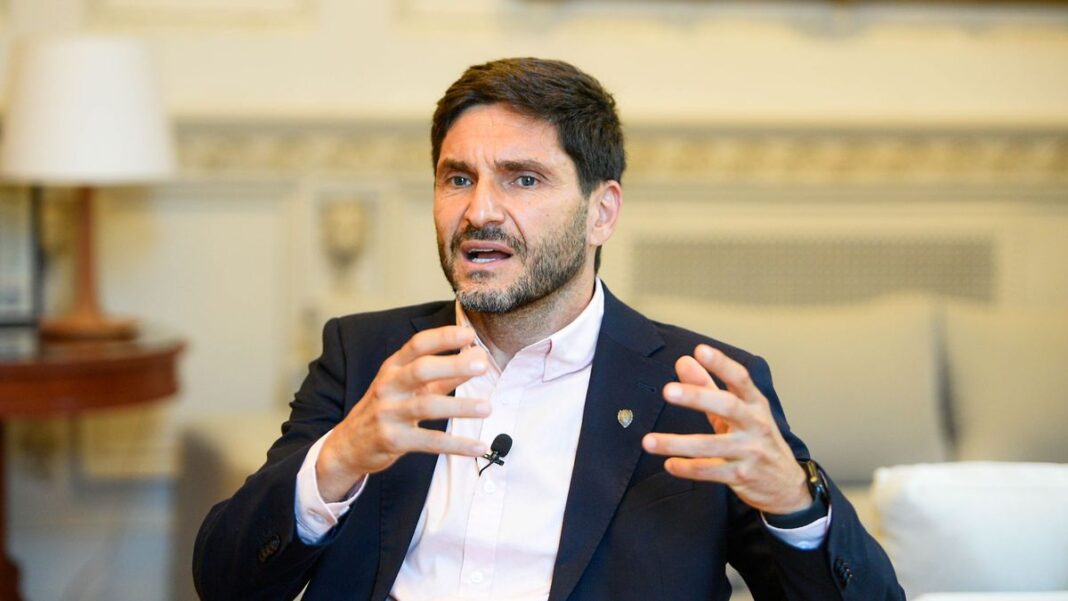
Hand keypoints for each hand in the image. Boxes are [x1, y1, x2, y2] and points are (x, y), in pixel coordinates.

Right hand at [316, 325, 490, 501]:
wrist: (348, 445)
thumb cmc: (386, 409)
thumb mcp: (408, 387)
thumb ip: (441, 376)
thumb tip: (476, 359)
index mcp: (393, 368)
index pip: (417, 345)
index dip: (443, 337)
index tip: (470, 334)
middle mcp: (388, 386)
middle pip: (421, 370)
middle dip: (453, 365)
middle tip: (482, 365)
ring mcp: (388, 413)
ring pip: (426, 406)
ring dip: (459, 407)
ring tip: (487, 408)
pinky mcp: (392, 440)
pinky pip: (429, 442)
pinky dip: (456, 445)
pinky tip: (479, 447)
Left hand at [641, 344, 810, 514]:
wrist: (785, 483)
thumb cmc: (755, 439)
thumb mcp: (736, 411)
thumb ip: (707, 386)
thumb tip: (683, 361)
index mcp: (754, 404)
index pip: (740, 379)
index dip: (721, 364)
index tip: (700, 350)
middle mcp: (755, 424)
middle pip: (727, 406)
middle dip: (697, 397)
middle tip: (668, 391)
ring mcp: (750, 451)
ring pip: (711, 445)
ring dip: (677, 442)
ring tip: (649, 441)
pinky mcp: (742, 475)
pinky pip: (711, 471)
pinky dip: (688, 468)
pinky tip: (669, 464)